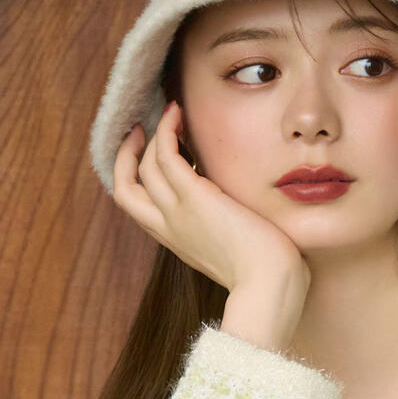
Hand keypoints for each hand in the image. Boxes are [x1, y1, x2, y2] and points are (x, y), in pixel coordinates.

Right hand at [113, 101, 307, 303]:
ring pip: (143, 167)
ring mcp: (177, 213)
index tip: (147, 159)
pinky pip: (165, 153)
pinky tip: (177, 113)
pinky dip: (166, 129)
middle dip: (128, 156)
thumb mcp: (235, 250)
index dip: (135, 181)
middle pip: (126, 189)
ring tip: (171, 112)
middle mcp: (170, 228)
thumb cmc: (266, 274)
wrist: (270, 286)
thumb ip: (225, 230)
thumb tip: (240, 214)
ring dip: (153, 134)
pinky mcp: (194, 197)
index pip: (140, 210)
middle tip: (142, 130)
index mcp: (178, 242)